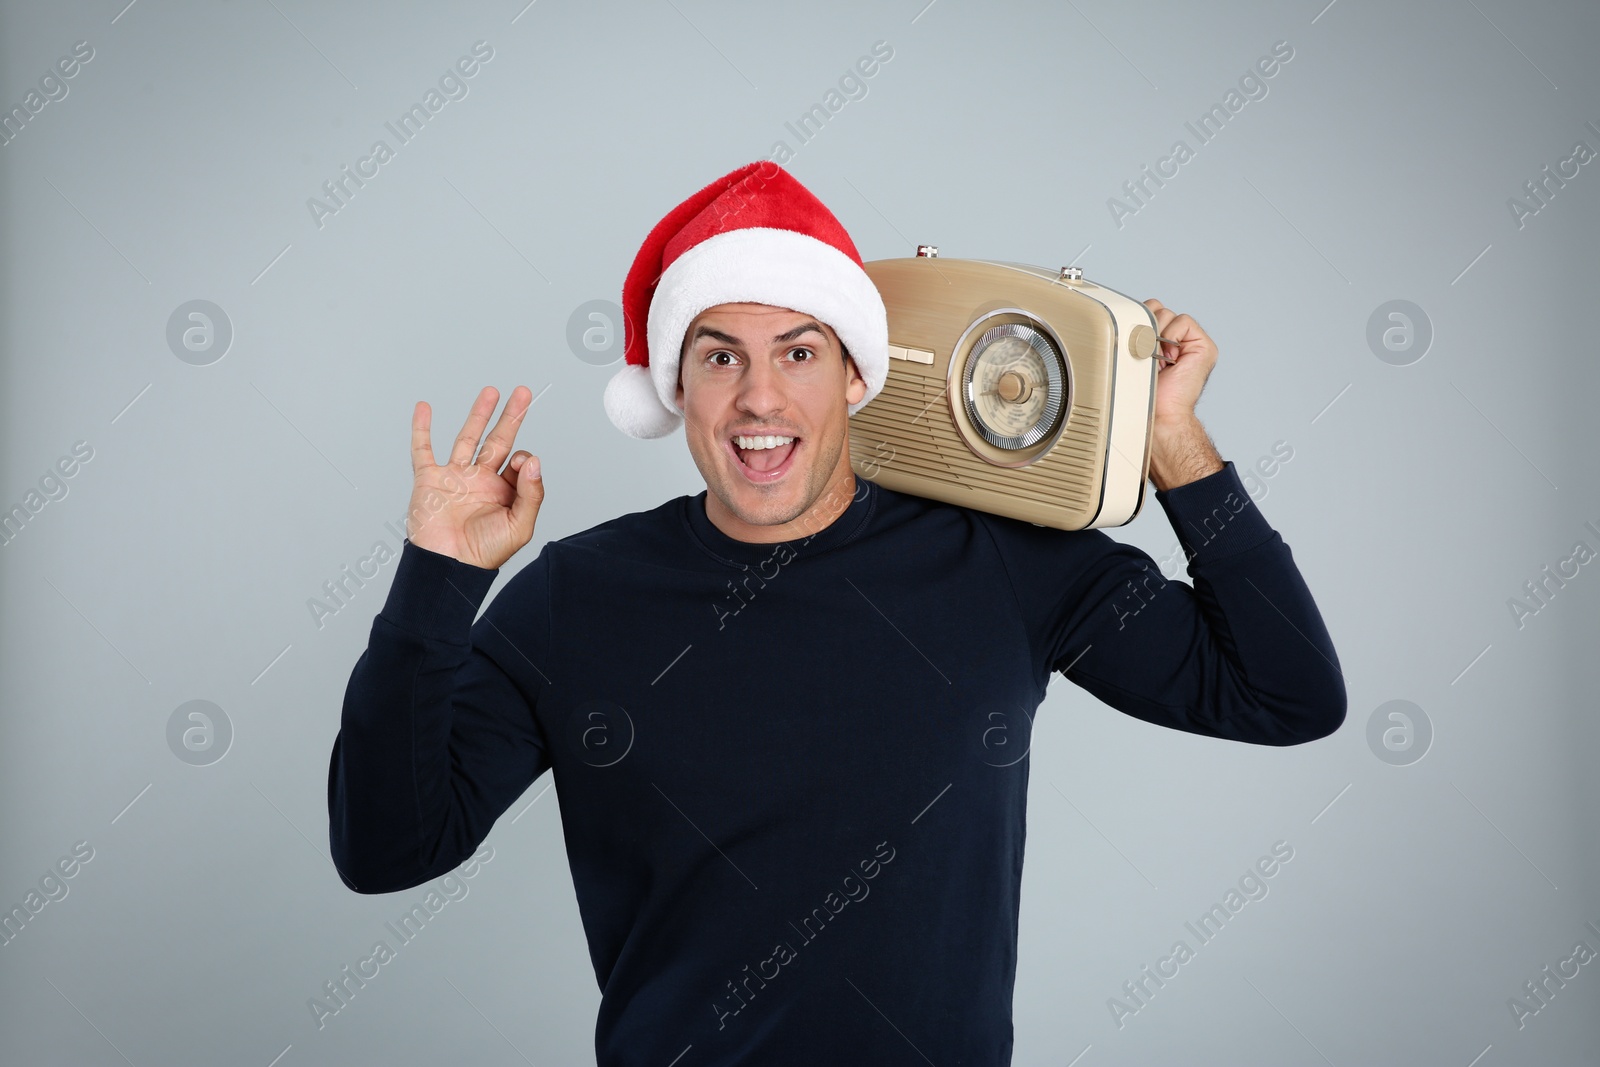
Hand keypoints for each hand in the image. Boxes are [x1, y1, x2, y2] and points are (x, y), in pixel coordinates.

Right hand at [406, 386, 543, 569]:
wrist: (449, 566)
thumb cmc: (485, 553)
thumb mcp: (519, 526)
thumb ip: (531, 493)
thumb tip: (535, 459)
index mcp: (504, 491)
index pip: (519, 461)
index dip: (524, 459)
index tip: (521, 465)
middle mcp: (481, 480)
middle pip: (498, 440)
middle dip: (511, 416)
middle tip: (522, 393)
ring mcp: (455, 477)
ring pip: (467, 438)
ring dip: (478, 414)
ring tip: (491, 392)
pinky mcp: (429, 479)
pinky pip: (422, 449)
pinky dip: (421, 429)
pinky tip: (424, 408)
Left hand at [1142, 298, 1217, 423]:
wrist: (1162, 412)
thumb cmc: (1147, 392)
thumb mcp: (1135, 356)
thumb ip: (1137, 335)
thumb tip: (1130, 317)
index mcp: (1161, 342)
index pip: (1148, 312)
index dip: (1138, 322)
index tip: (1135, 347)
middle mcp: (1177, 340)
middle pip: (1156, 308)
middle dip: (1146, 327)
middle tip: (1145, 353)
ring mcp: (1192, 342)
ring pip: (1167, 313)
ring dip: (1157, 334)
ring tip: (1157, 358)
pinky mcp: (1204, 345)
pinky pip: (1184, 321)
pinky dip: (1172, 335)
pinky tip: (1169, 356)